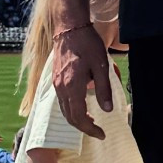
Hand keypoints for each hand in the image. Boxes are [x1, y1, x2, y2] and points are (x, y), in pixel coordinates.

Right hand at [52, 23, 111, 138]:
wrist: (70, 28)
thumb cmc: (87, 44)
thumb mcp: (101, 66)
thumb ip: (104, 89)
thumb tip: (107, 110)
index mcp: (72, 87)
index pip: (79, 117)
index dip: (90, 129)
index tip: (102, 134)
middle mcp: (61, 88)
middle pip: (70, 117)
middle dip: (84, 127)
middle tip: (98, 131)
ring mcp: (56, 84)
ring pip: (64, 110)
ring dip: (77, 119)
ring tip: (91, 122)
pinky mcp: (56, 79)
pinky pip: (62, 101)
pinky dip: (71, 110)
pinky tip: (82, 106)